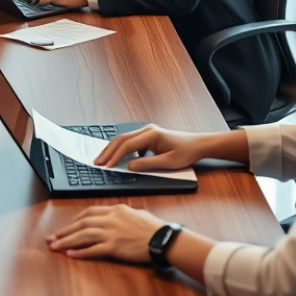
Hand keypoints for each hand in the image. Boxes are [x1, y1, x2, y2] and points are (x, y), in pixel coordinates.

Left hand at [46, 205, 164, 262]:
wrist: (164, 238)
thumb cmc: (155, 227)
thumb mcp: (137, 213)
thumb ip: (123, 214)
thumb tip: (117, 215)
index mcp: (115, 210)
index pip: (89, 213)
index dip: (76, 220)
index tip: (68, 225)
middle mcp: (110, 219)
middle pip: (81, 224)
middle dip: (65, 230)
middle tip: (52, 236)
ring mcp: (111, 233)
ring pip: (83, 236)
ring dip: (66, 241)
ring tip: (54, 246)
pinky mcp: (114, 247)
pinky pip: (93, 250)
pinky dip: (80, 252)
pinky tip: (70, 254)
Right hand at [94, 124, 210, 171]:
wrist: (198, 144)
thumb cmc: (186, 152)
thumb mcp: (168, 163)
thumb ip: (147, 164)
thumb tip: (129, 166)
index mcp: (151, 134)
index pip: (127, 145)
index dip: (115, 156)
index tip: (107, 166)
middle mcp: (147, 130)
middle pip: (121, 139)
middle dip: (108, 151)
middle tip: (98, 162)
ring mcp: (147, 131)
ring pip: (124, 138)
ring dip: (112, 149)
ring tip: (103, 159)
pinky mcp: (148, 135)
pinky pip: (130, 141)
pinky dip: (120, 148)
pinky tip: (117, 157)